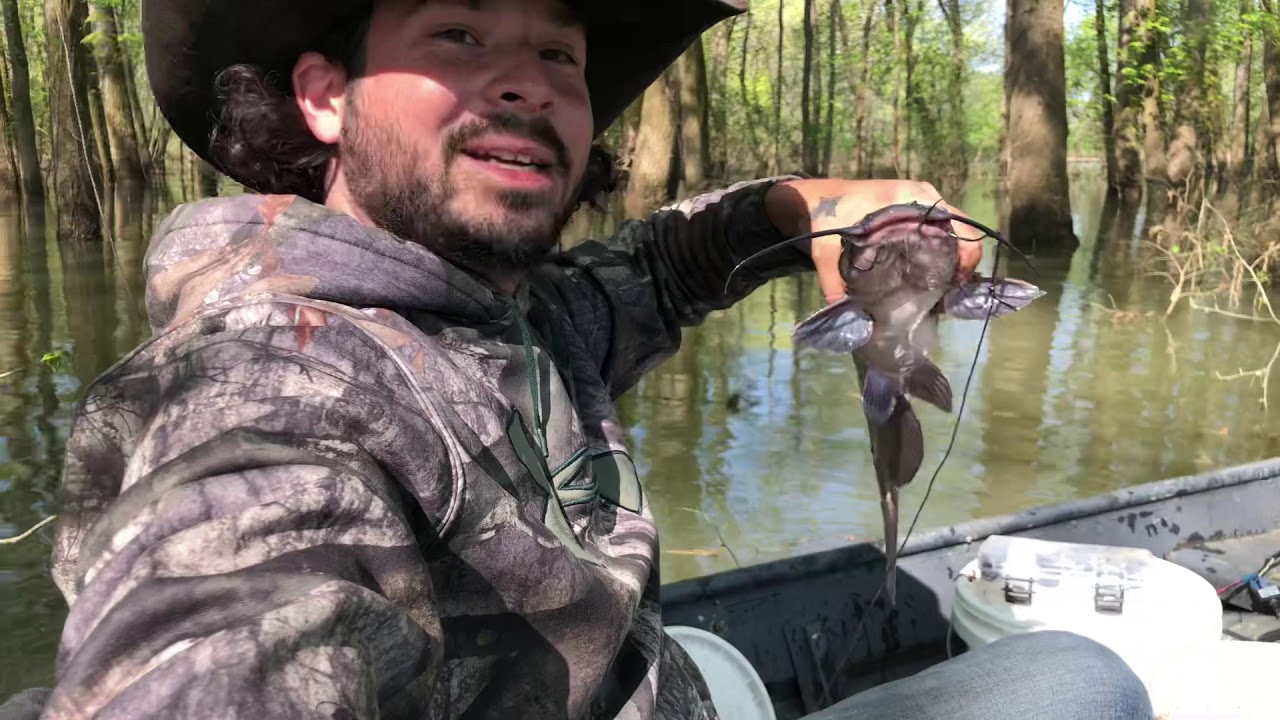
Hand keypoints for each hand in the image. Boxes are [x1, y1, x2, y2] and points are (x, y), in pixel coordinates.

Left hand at [766, 179, 984, 303]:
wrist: (813, 200)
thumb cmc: (823, 220)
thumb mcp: (828, 254)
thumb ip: (837, 287)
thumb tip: (853, 325)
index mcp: (908, 200)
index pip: (957, 225)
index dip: (964, 258)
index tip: (951, 287)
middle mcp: (922, 196)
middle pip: (961, 229)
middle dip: (960, 263)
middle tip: (945, 294)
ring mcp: (920, 199)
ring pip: (953, 230)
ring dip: (952, 257)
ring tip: (939, 288)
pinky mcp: (914, 206)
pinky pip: (940, 228)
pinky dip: (942, 249)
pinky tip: (929, 274)